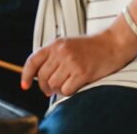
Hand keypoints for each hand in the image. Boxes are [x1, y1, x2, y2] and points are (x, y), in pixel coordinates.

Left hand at [20, 26, 136, 96]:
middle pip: (43, 77)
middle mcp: (61, 52)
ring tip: (64, 86)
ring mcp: (71, 62)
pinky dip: (67, 92)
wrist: (112, 44)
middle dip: (45, 86)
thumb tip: (40, 76)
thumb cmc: (90, 47)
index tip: (24, 85)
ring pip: (54, 85)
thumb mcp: (67, 44)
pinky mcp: (83, 72)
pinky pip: (67, 89)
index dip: (26, 75)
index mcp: (55, 45)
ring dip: (57, 90)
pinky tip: (73, 87)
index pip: (33, 61)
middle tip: (50, 90)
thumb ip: (53, 56)